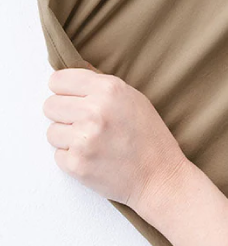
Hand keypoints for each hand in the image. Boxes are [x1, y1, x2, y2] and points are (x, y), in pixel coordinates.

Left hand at [43, 67, 189, 214]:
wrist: (159, 175)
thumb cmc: (148, 135)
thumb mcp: (132, 97)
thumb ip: (101, 84)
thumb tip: (74, 71)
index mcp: (108, 89)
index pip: (59, 80)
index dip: (64, 90)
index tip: (72, 98)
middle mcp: (94, 111)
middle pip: (50, 105)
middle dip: (63, 114)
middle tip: (83, 122)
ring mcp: (83, 139)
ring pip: (51, 131)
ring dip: (67, 137)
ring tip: (92, 141)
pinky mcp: (76, 164)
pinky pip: (58, 154)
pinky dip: (72, 157)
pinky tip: (93, 156)